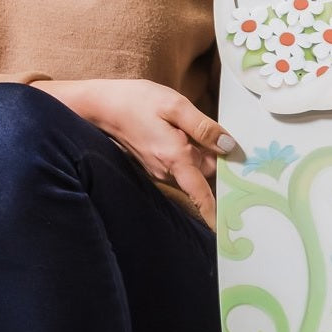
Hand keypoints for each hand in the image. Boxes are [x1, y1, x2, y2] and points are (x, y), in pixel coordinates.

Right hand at [39, 78, 235, 228]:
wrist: (102, 107)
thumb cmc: (137, 102)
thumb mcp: (175, 105)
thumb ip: (204, 127)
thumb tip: (229, 146)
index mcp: (175, 158)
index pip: (200, 194)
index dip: (215, 211)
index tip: (226, 229)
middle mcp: (166, 171)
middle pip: (205, 174)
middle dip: (214, 156)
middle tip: (212, 130)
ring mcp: (158, 170)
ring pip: (192, 169)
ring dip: (199, 152)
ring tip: (187, 126)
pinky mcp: (153, 166)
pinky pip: (180, 165)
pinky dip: (186, 152)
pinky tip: (176, 131)